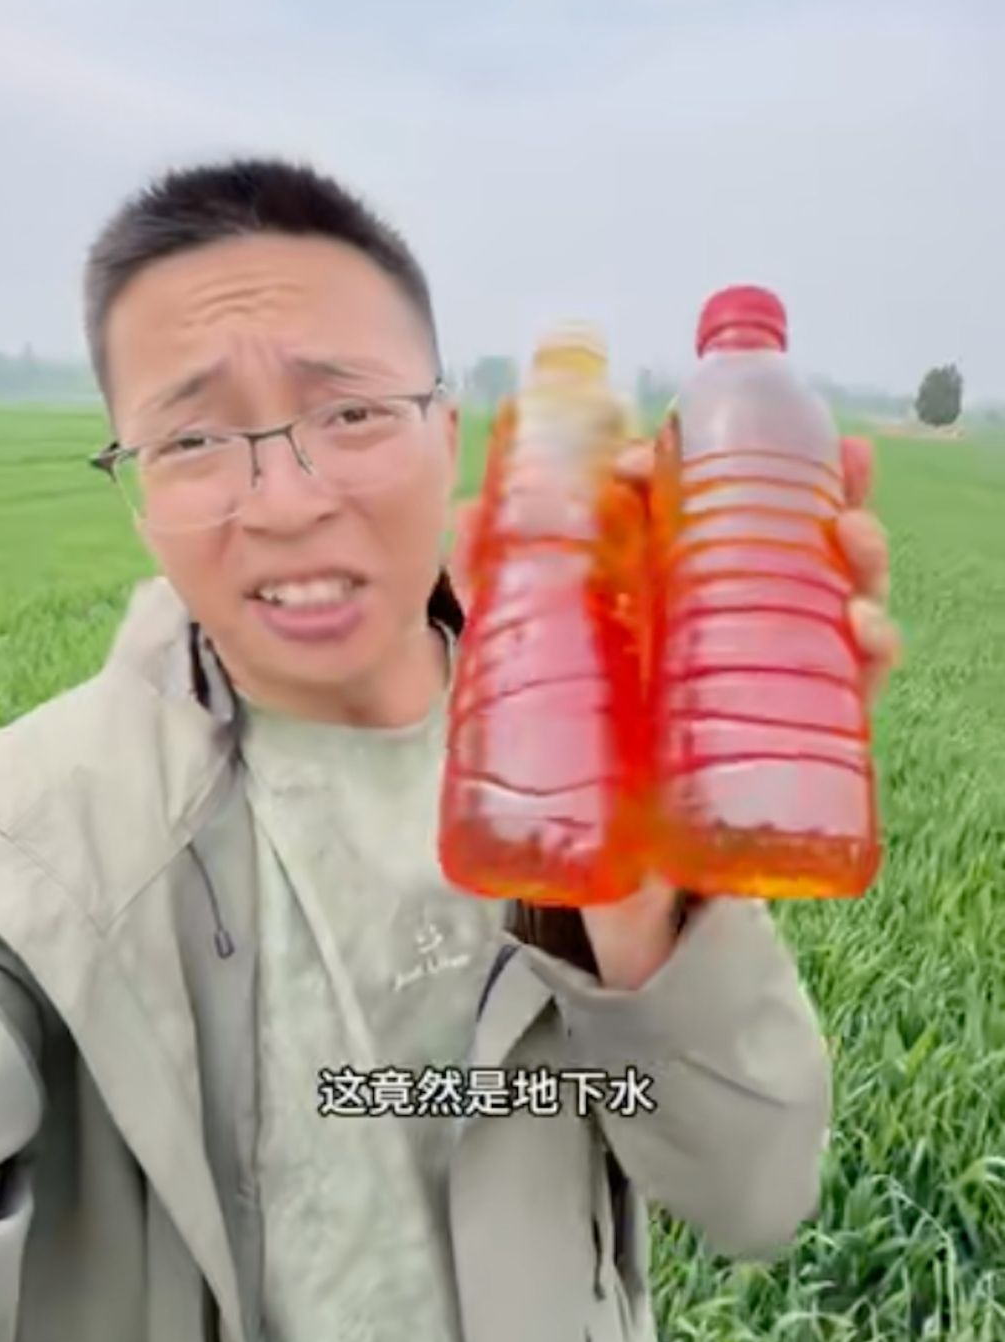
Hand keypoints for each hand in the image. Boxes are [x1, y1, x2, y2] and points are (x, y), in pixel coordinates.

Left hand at [449, 431, 900, 989]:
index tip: (649, 451)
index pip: (700, 504)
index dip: (695, 463)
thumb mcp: (531, 670)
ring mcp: (769, 674)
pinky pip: (852, 688)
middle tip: (829, 464)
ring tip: (853, 536)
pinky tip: (865, 632)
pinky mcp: (797, 739)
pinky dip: (871, 652)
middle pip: (790, 538)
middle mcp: (730, 620)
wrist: (607, 890)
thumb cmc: (578, 759)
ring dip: (861, 555)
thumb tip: (469, 511)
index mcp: (668, 588)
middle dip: (819, 489)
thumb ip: (500, 595)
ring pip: (835, 597)